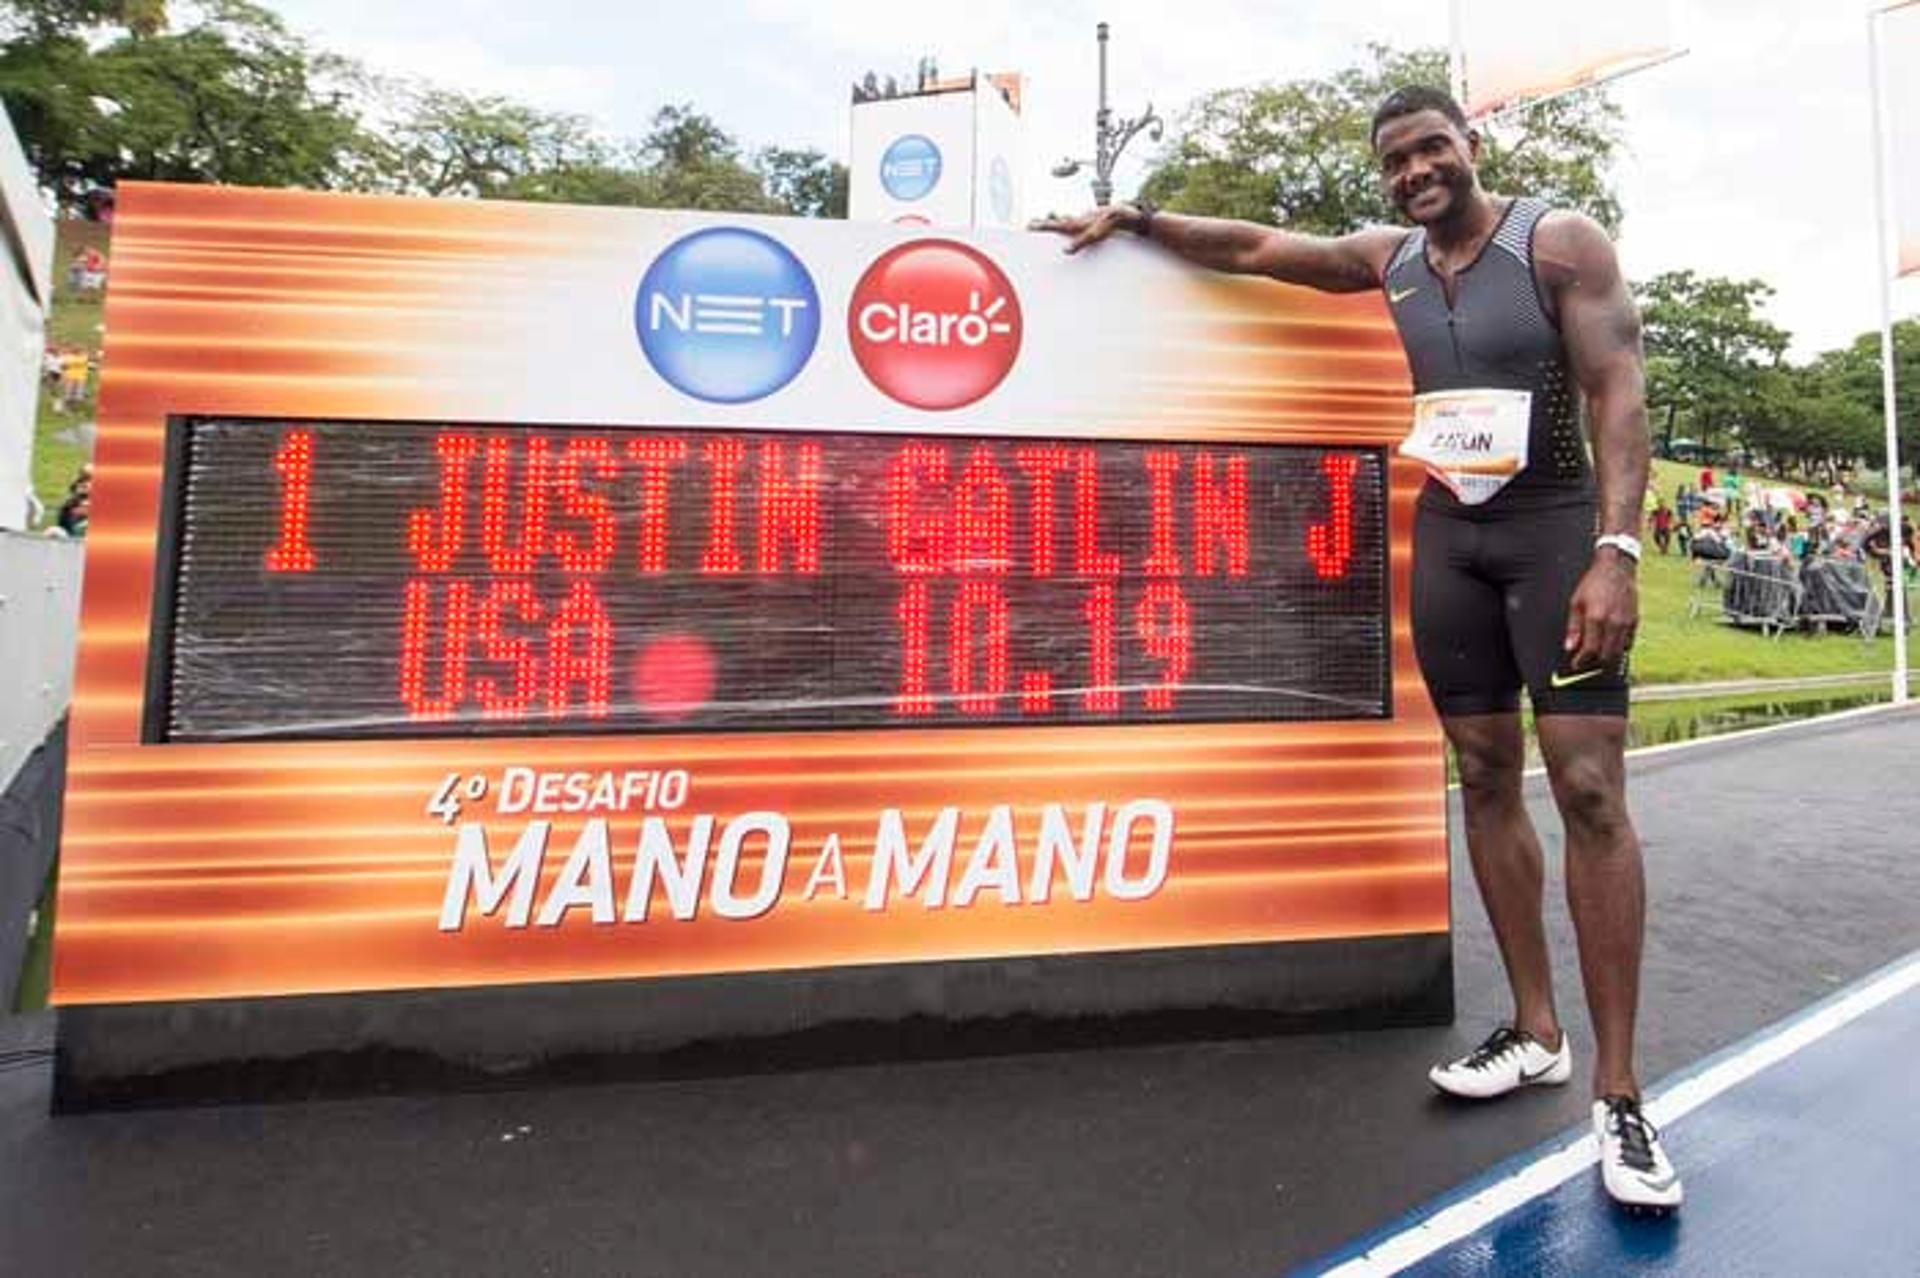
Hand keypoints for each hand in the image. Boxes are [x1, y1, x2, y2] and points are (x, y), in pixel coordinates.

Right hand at [1030, 204, 1140, 254]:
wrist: (1123, 214)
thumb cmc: (1109, 224)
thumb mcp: (1093, 236)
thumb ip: (1079, 243)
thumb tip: (1066, 251)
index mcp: (1074, 224)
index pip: (1053, 225)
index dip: (1041, 225)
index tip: (1029, 225)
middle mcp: (1076, 220)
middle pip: (1057, 221)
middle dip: (1045, 223)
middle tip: (1033, 223)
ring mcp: (1083, 219)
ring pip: (1066, 221)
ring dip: (1057, 222)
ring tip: (1049, 223)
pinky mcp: (1091, 220)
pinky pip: (1076, 223)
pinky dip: (1070, 225)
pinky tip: (1073, 226)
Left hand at [1563, 553, 1638, 670]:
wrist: (1616, 569)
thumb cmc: (1594, 584)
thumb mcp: (1576, 603)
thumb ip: (1573, 628)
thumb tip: (1570, 647)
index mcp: (1596, 617)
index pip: (1590, 649)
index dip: (1582, 660)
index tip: (1576, 664)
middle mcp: (1613, 622)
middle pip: (1606, 655)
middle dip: (1595, 662)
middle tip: (1586, 660)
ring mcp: (1626, 622)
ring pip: (1618, 651)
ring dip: (1607, 656)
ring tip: (1597, 653)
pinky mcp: (1635, 621)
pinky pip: (1628, 643)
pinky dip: (1619, 647)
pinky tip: (1609, 643)